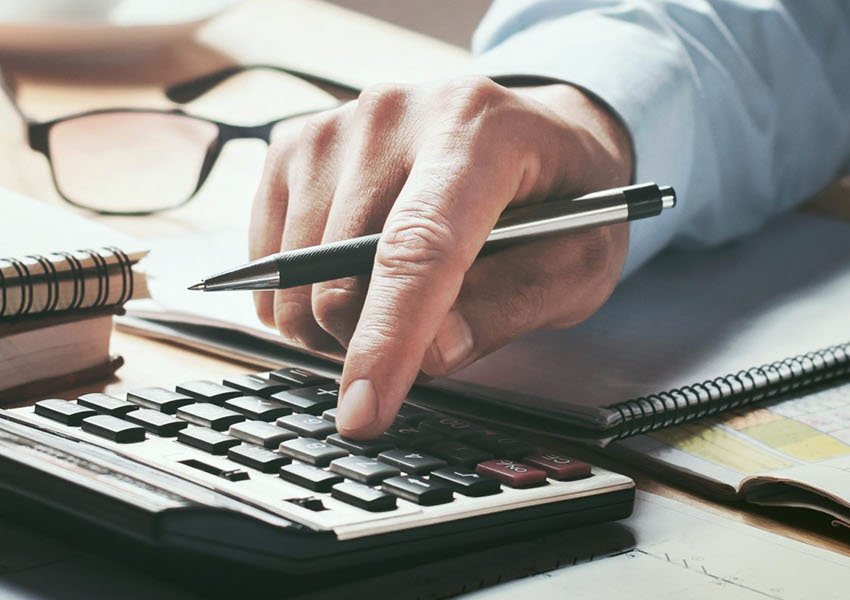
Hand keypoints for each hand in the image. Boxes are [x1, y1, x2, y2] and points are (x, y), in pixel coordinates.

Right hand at [250, 77, 633, 437]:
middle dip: (374, 342)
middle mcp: (395, 113)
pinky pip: (269, 259)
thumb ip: (513, 305)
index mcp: (479, 130)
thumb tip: (429, 354)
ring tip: (403, 299)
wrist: (534, 133)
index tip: (365, 411)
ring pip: (296, 276)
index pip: (418, 246)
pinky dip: (306, 294)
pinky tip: (360, 275)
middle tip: (430, 340)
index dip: (388, 337)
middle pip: (342, 274)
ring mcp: (335, 125)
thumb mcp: (579, 261)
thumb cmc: (562, 199)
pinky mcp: (293, 146)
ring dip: (338, 322)